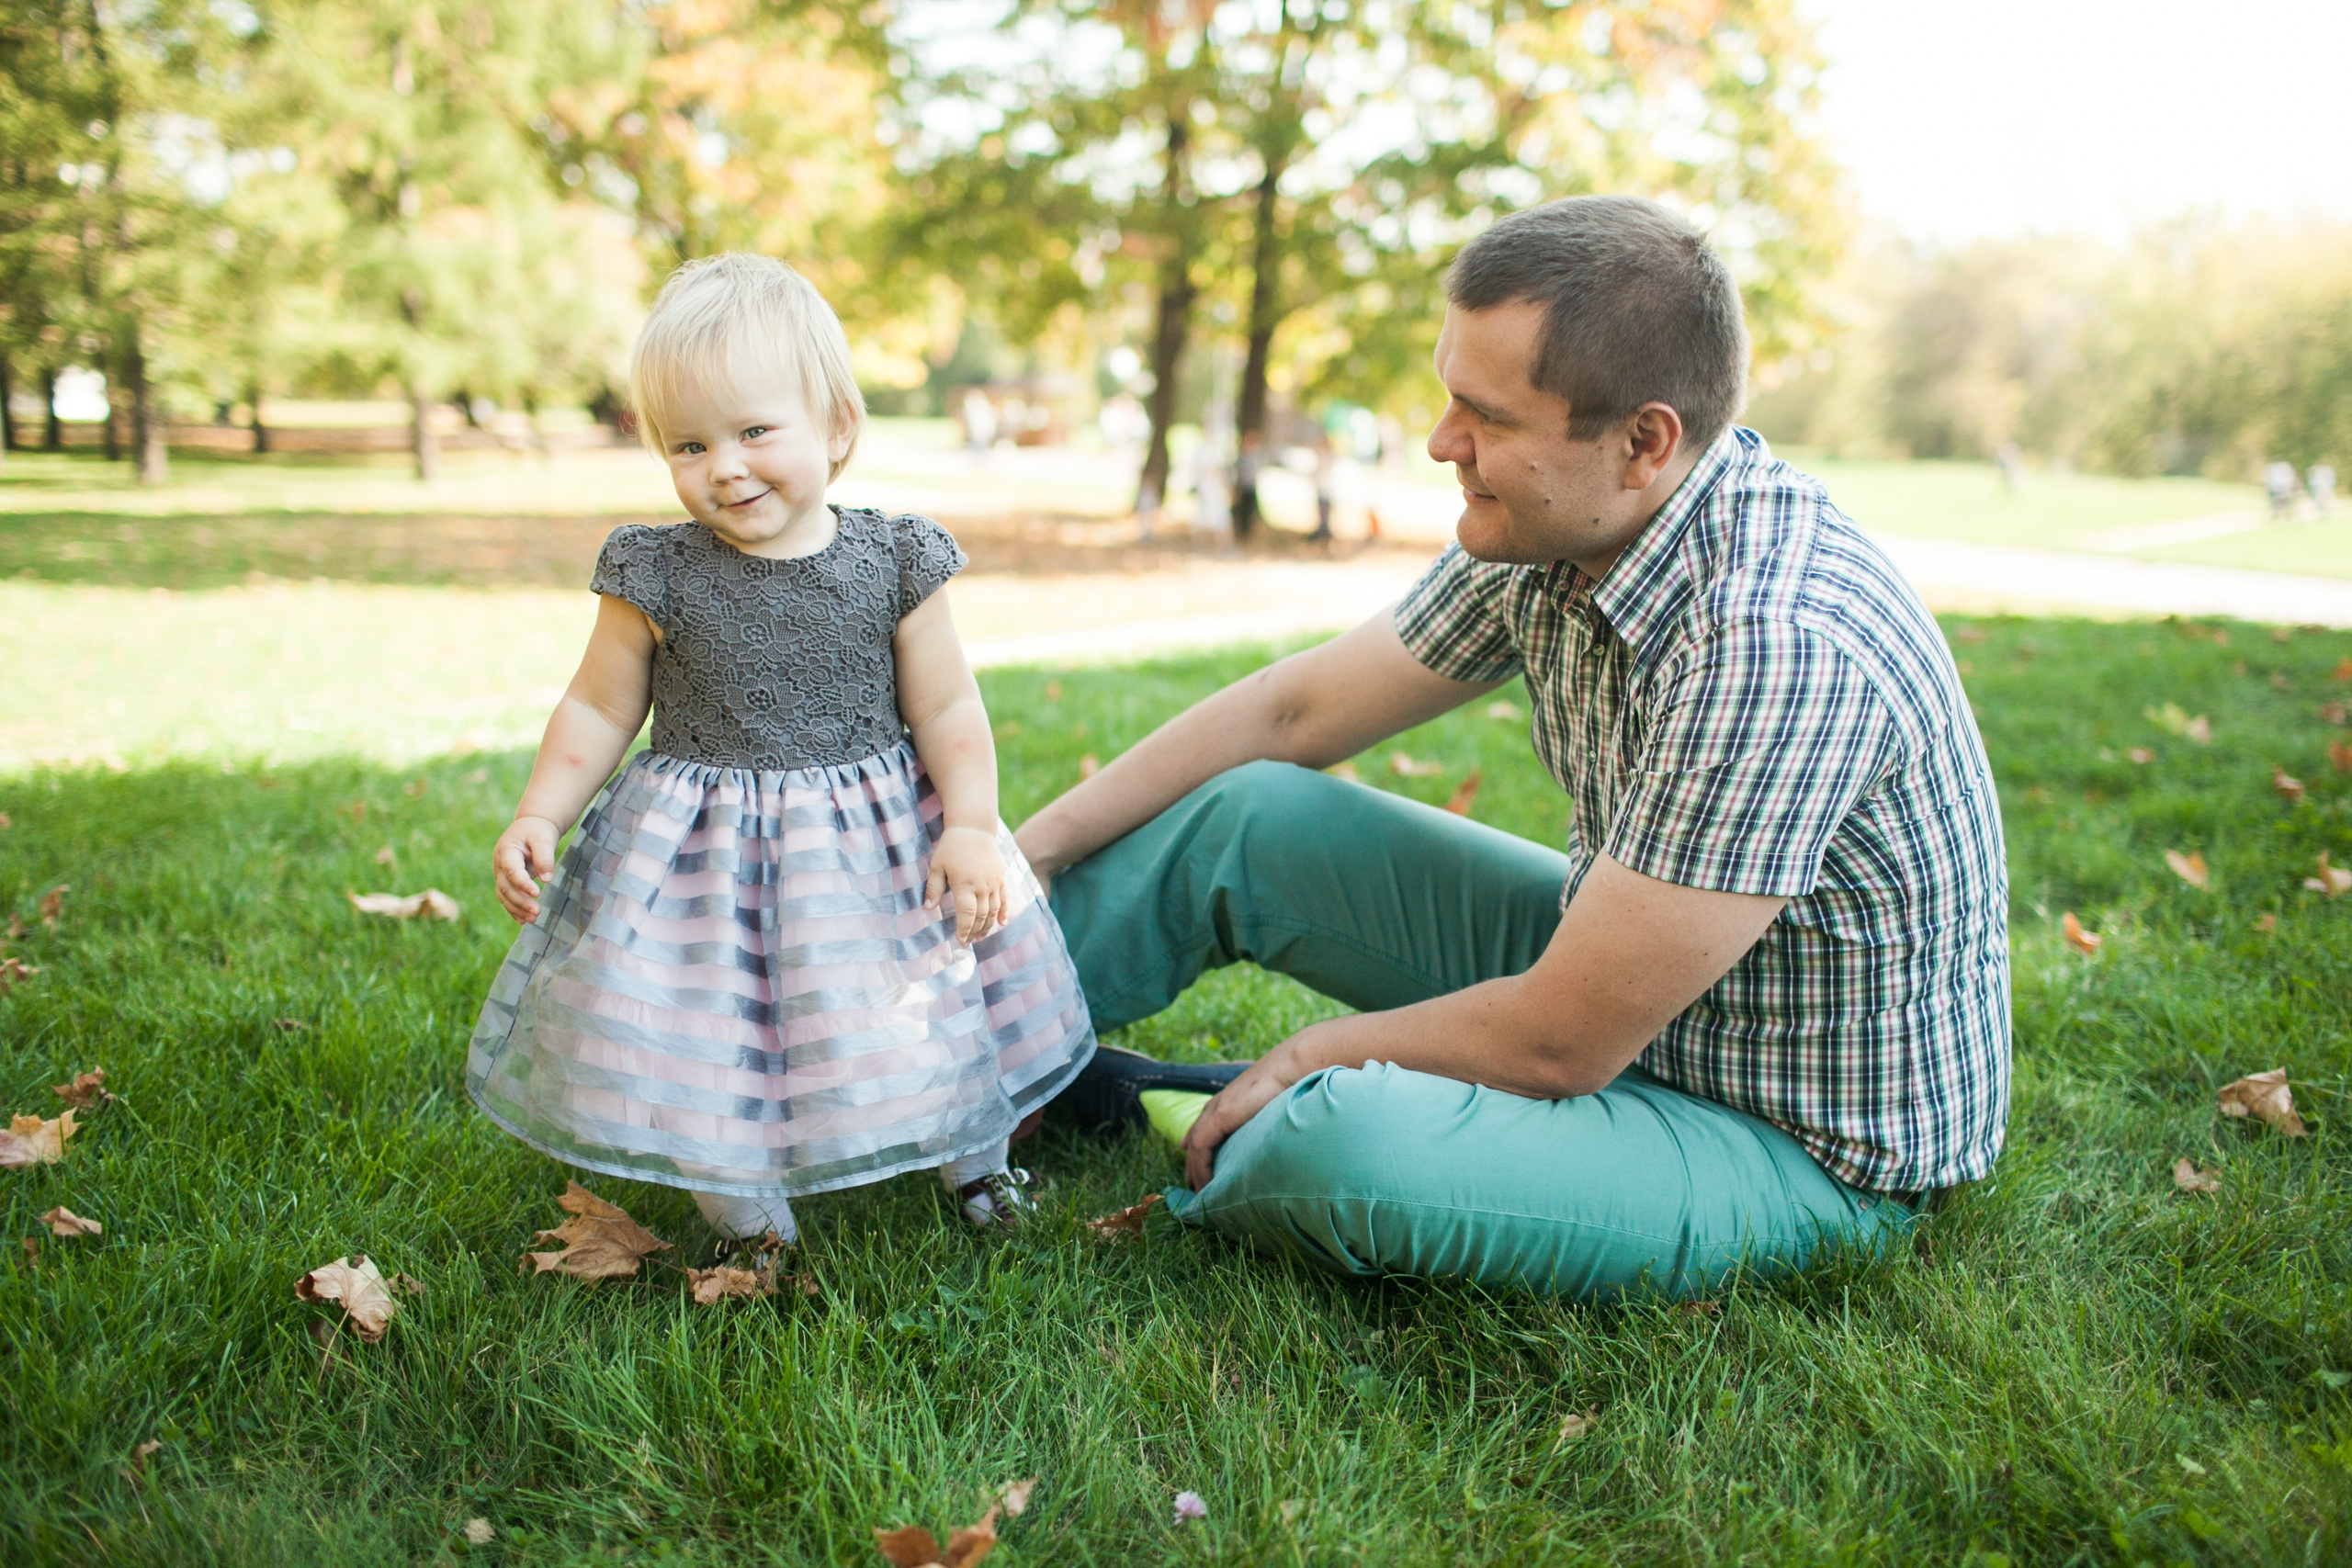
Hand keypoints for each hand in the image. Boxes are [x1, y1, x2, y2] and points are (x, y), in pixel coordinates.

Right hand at [493, 816, 558, 922]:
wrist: (531, 827)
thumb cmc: (537, 831)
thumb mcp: (543, 837)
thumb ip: (544, 856)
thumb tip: (546, 879)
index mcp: (507, 851)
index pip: (512, 870)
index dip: (522, 883)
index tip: (537, 893)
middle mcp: (499, 864)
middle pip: (505, 886)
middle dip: (520, 901)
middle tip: (537, 912)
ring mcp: (501, 874)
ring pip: (504, 895)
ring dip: (517, 909)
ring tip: (533, 919)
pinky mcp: (506, 881)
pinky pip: (507, 898)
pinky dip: (514, 910)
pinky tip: (524, 921)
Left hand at [926, 825, 1005, 943]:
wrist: (973, 828)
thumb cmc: (951, 847)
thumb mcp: (937, 866)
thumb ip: (933, 888)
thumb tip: (928, 908)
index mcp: (965, 885)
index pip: (967, 915)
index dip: (964, 930)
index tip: (960, 941)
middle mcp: (982, 886)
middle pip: (981, 916)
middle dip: (974, 932)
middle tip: (968, 942)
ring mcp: (993, 882)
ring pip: (994, 910)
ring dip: (988, 926)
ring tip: (980, 937)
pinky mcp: (1000, 877)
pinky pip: (1004, 898)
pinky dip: (1004, 912)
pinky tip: (1002, 923)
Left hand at [1181, 1032, 1317, 1189]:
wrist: (1292, 1067)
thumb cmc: (1290, 1084)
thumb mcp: (1271, 1106)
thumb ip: (1263, 1117)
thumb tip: (1274, 1130)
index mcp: (1228, 1101)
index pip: (1204, 1126)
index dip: (1197, 1145)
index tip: (1195, 1163)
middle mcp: (1217, 1104)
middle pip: (1195, 1137)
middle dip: (1192, 1162)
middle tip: (1193, 1184)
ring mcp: (1216, 1110)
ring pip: (1194, 1147)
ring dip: (1195, 1170)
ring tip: (1198, 1191)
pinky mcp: (1219, 1117)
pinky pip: (1201, 1148)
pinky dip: (1200, 1168)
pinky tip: (1204, 1185)